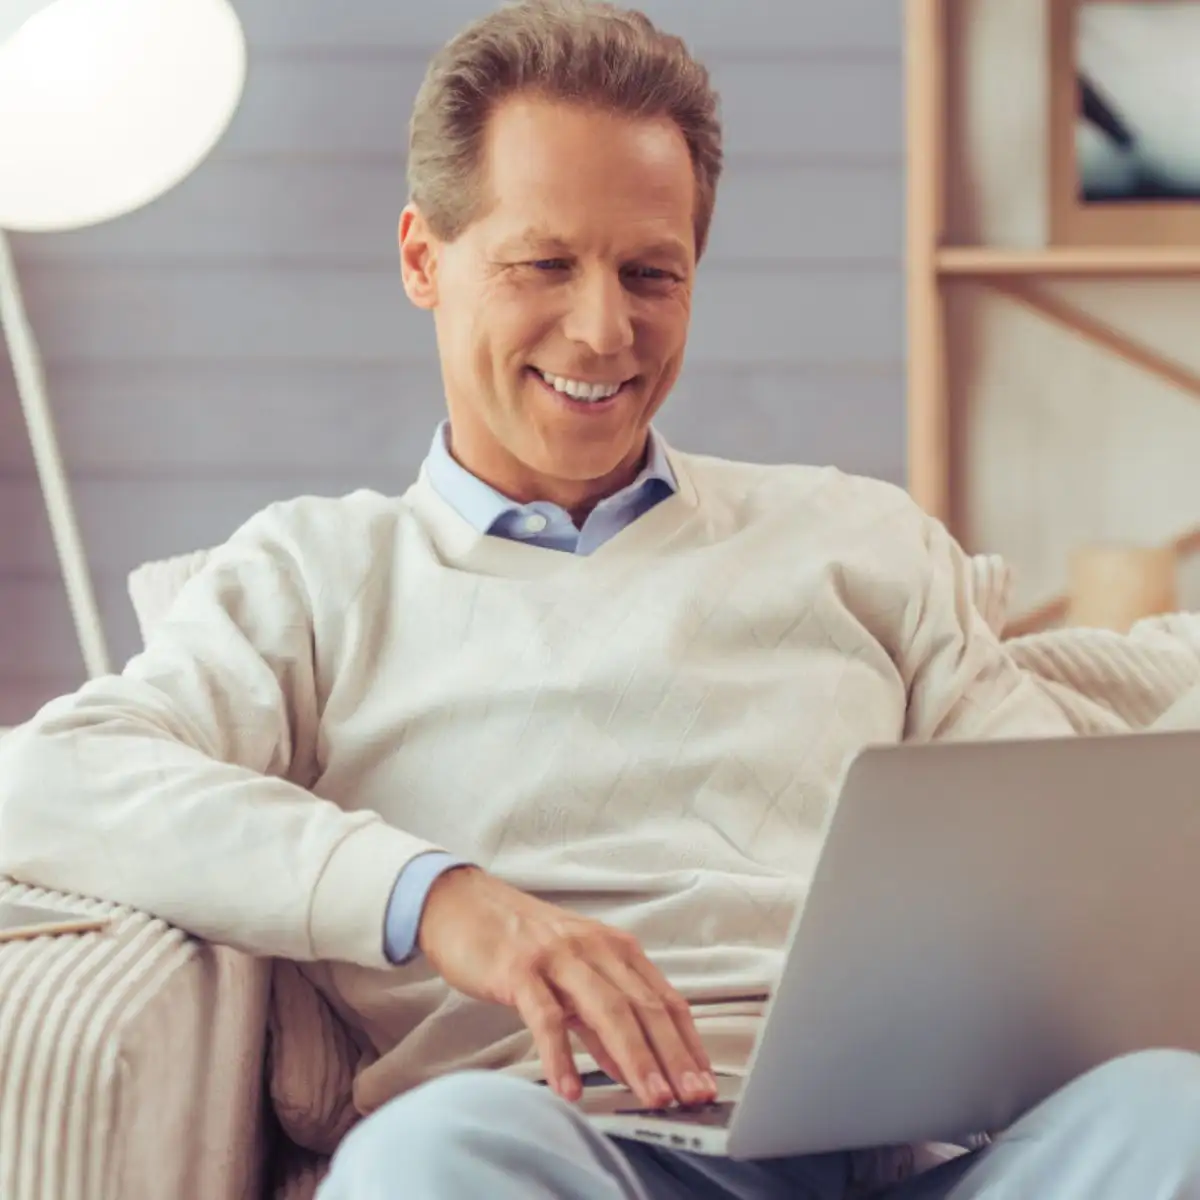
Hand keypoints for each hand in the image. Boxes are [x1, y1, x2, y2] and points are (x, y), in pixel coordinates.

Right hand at [417, 866, 717, 1108]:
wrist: (464, 904)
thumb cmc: (520, 944)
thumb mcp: (571, 977)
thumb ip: (600, 1022)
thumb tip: (632, 1068)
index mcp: (615, 948)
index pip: (665, 1000)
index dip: (689, 1044)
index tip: (706, 1082)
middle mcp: (595, 948)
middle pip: (644, 1007)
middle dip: (673, 1057)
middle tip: (691, 1098)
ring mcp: (558, 957)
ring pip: (607, 1010)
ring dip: (634, 1057)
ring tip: (650, 1098)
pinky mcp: (520, 970)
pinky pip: (546, 1017)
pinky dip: (561, 1056)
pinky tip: (570, 1089)